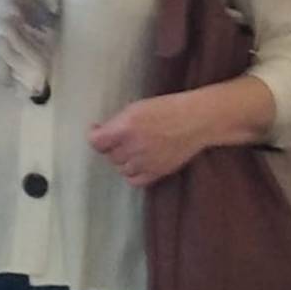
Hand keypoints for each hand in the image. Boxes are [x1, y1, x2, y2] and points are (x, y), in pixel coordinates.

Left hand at [89, 93, 207, 187]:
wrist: (196, 120)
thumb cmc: (167, 109)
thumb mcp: (135, 108)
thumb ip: (117, 123)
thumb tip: (102, 132)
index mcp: (125, 128)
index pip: (96, 142)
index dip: (95, 136)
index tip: (97, 131)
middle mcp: (133, 147)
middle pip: (110, 155)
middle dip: (112, 147)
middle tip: (119, 138)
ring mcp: (146, 161)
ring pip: (121, 168)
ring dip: (122, 160)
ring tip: (131, 149)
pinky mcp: (158, 172)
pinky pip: (135, 180)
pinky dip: (132, 174)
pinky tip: (137, 164)